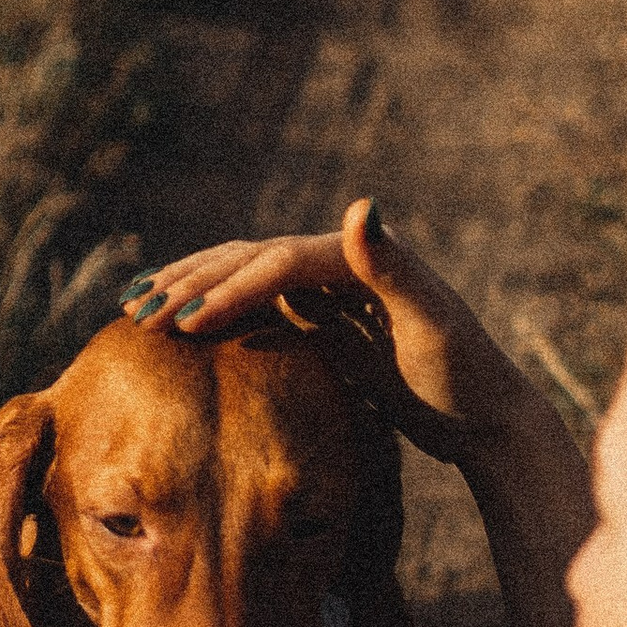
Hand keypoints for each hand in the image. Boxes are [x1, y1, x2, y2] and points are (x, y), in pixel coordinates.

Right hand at [122, 201, 534, 474]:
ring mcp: (330, 294)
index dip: (231, 287)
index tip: (188, 323)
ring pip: (245, 278)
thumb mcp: (436, 323)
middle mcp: (342, 264)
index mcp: (362, 257)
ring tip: (139, 308)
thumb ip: (395, 265)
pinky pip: (257, 310)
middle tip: (138, 312)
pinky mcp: (326, 325)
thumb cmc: (466, 376)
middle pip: (251, 260)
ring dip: (193, 289)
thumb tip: (362, 206)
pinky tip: (182, 327)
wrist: (487, 420)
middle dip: (193, 283)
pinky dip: (216, 313)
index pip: (279, 262)